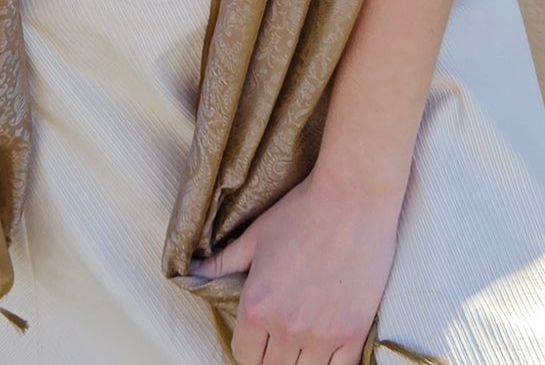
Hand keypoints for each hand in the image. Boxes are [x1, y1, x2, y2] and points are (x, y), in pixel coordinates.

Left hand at [187, 165, 403, 364]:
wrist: (352, 196)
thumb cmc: (301, 211)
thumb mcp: (256, 236)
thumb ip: (222, 262)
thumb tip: (191, 272)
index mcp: (256, 307)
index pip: (244, 356)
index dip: (249, 347)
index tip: (258, 337)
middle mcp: (286, 328)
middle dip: (273, 354)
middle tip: (282, 335)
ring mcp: (322, 334)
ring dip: (301, 359)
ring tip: (305, 339)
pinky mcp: (354, 331)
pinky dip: (331, 363)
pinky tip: (329, 346)